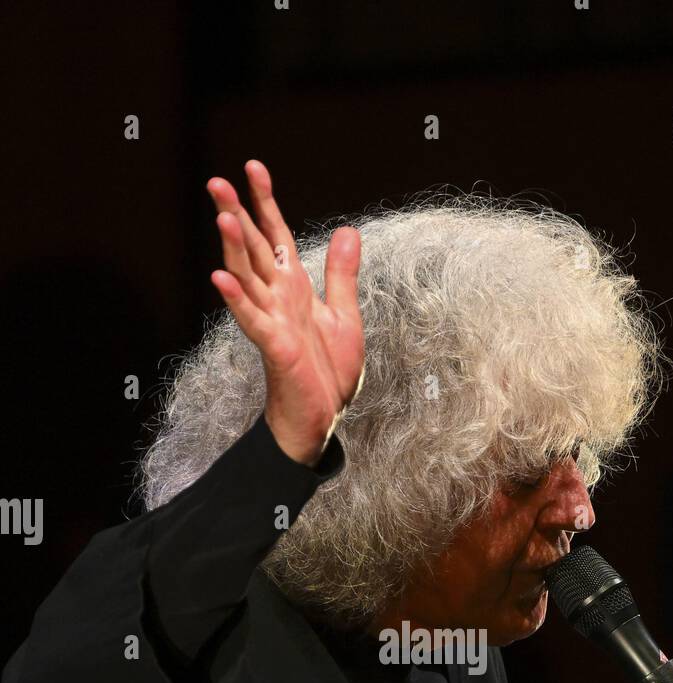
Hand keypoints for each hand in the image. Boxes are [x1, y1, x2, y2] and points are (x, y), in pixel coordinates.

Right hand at [207, 159, 364, 464]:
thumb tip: (347, 230)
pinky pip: (251, 318)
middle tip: (216, 181)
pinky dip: (236, 299)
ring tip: (222, 217)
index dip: (265, 202)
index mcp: (293, 286)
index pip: (275, 235)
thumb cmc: (326, 370)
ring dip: (233, 248)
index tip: (254, 168)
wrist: (322, 415)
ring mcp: (272, 320)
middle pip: (252, 248)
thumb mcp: (344, 314)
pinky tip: (220, 279)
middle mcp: (277, 297)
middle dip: (236, 213)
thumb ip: (341, 273)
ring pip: (247, 277)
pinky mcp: (274, 346)